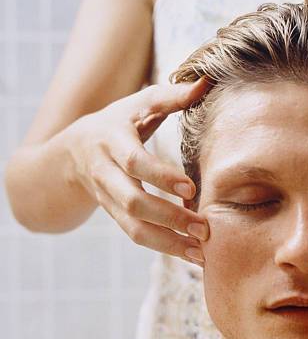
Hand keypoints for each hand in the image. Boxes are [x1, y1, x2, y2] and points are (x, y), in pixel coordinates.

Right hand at [66, 77, 210, 265]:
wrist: (70, 153)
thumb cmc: (116, 124)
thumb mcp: (136, 105)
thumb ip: (169, 97)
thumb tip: (205, 82)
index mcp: (111, 141)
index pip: (134, 162)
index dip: (160, 176)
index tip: (190, 189)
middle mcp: (106, 173)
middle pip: (133, 202)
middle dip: (169, 217)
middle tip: (204, 229)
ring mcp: (108, 199)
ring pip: (134, 227)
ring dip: (168, 243)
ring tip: (201, 253)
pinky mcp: (115, 216)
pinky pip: (137, 236)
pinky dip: (165, 248)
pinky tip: (192, 256)